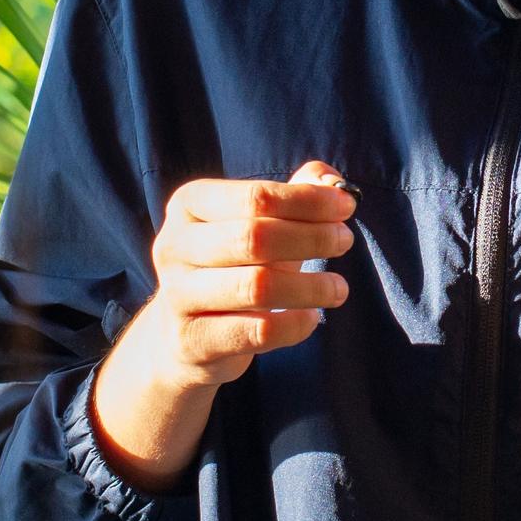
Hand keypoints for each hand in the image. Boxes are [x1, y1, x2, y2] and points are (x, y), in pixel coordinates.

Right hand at [87, 160, 351, 488]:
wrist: (184, 336)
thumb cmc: (231, 267)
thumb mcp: (258, 225)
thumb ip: (294, 195)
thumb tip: (330, 179)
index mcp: (189, 205)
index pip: (255, 196)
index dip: (308, 200)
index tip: (346, 206)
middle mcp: (174, 246)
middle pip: (255, 237)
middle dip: (312, 237)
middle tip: (344, 241)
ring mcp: (177, 296)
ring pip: (257, 287)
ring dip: (311, 286)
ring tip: (338, 288)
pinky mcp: (192, 341)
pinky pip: (257, 332)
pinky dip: (295, 325)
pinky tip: (311, 318)